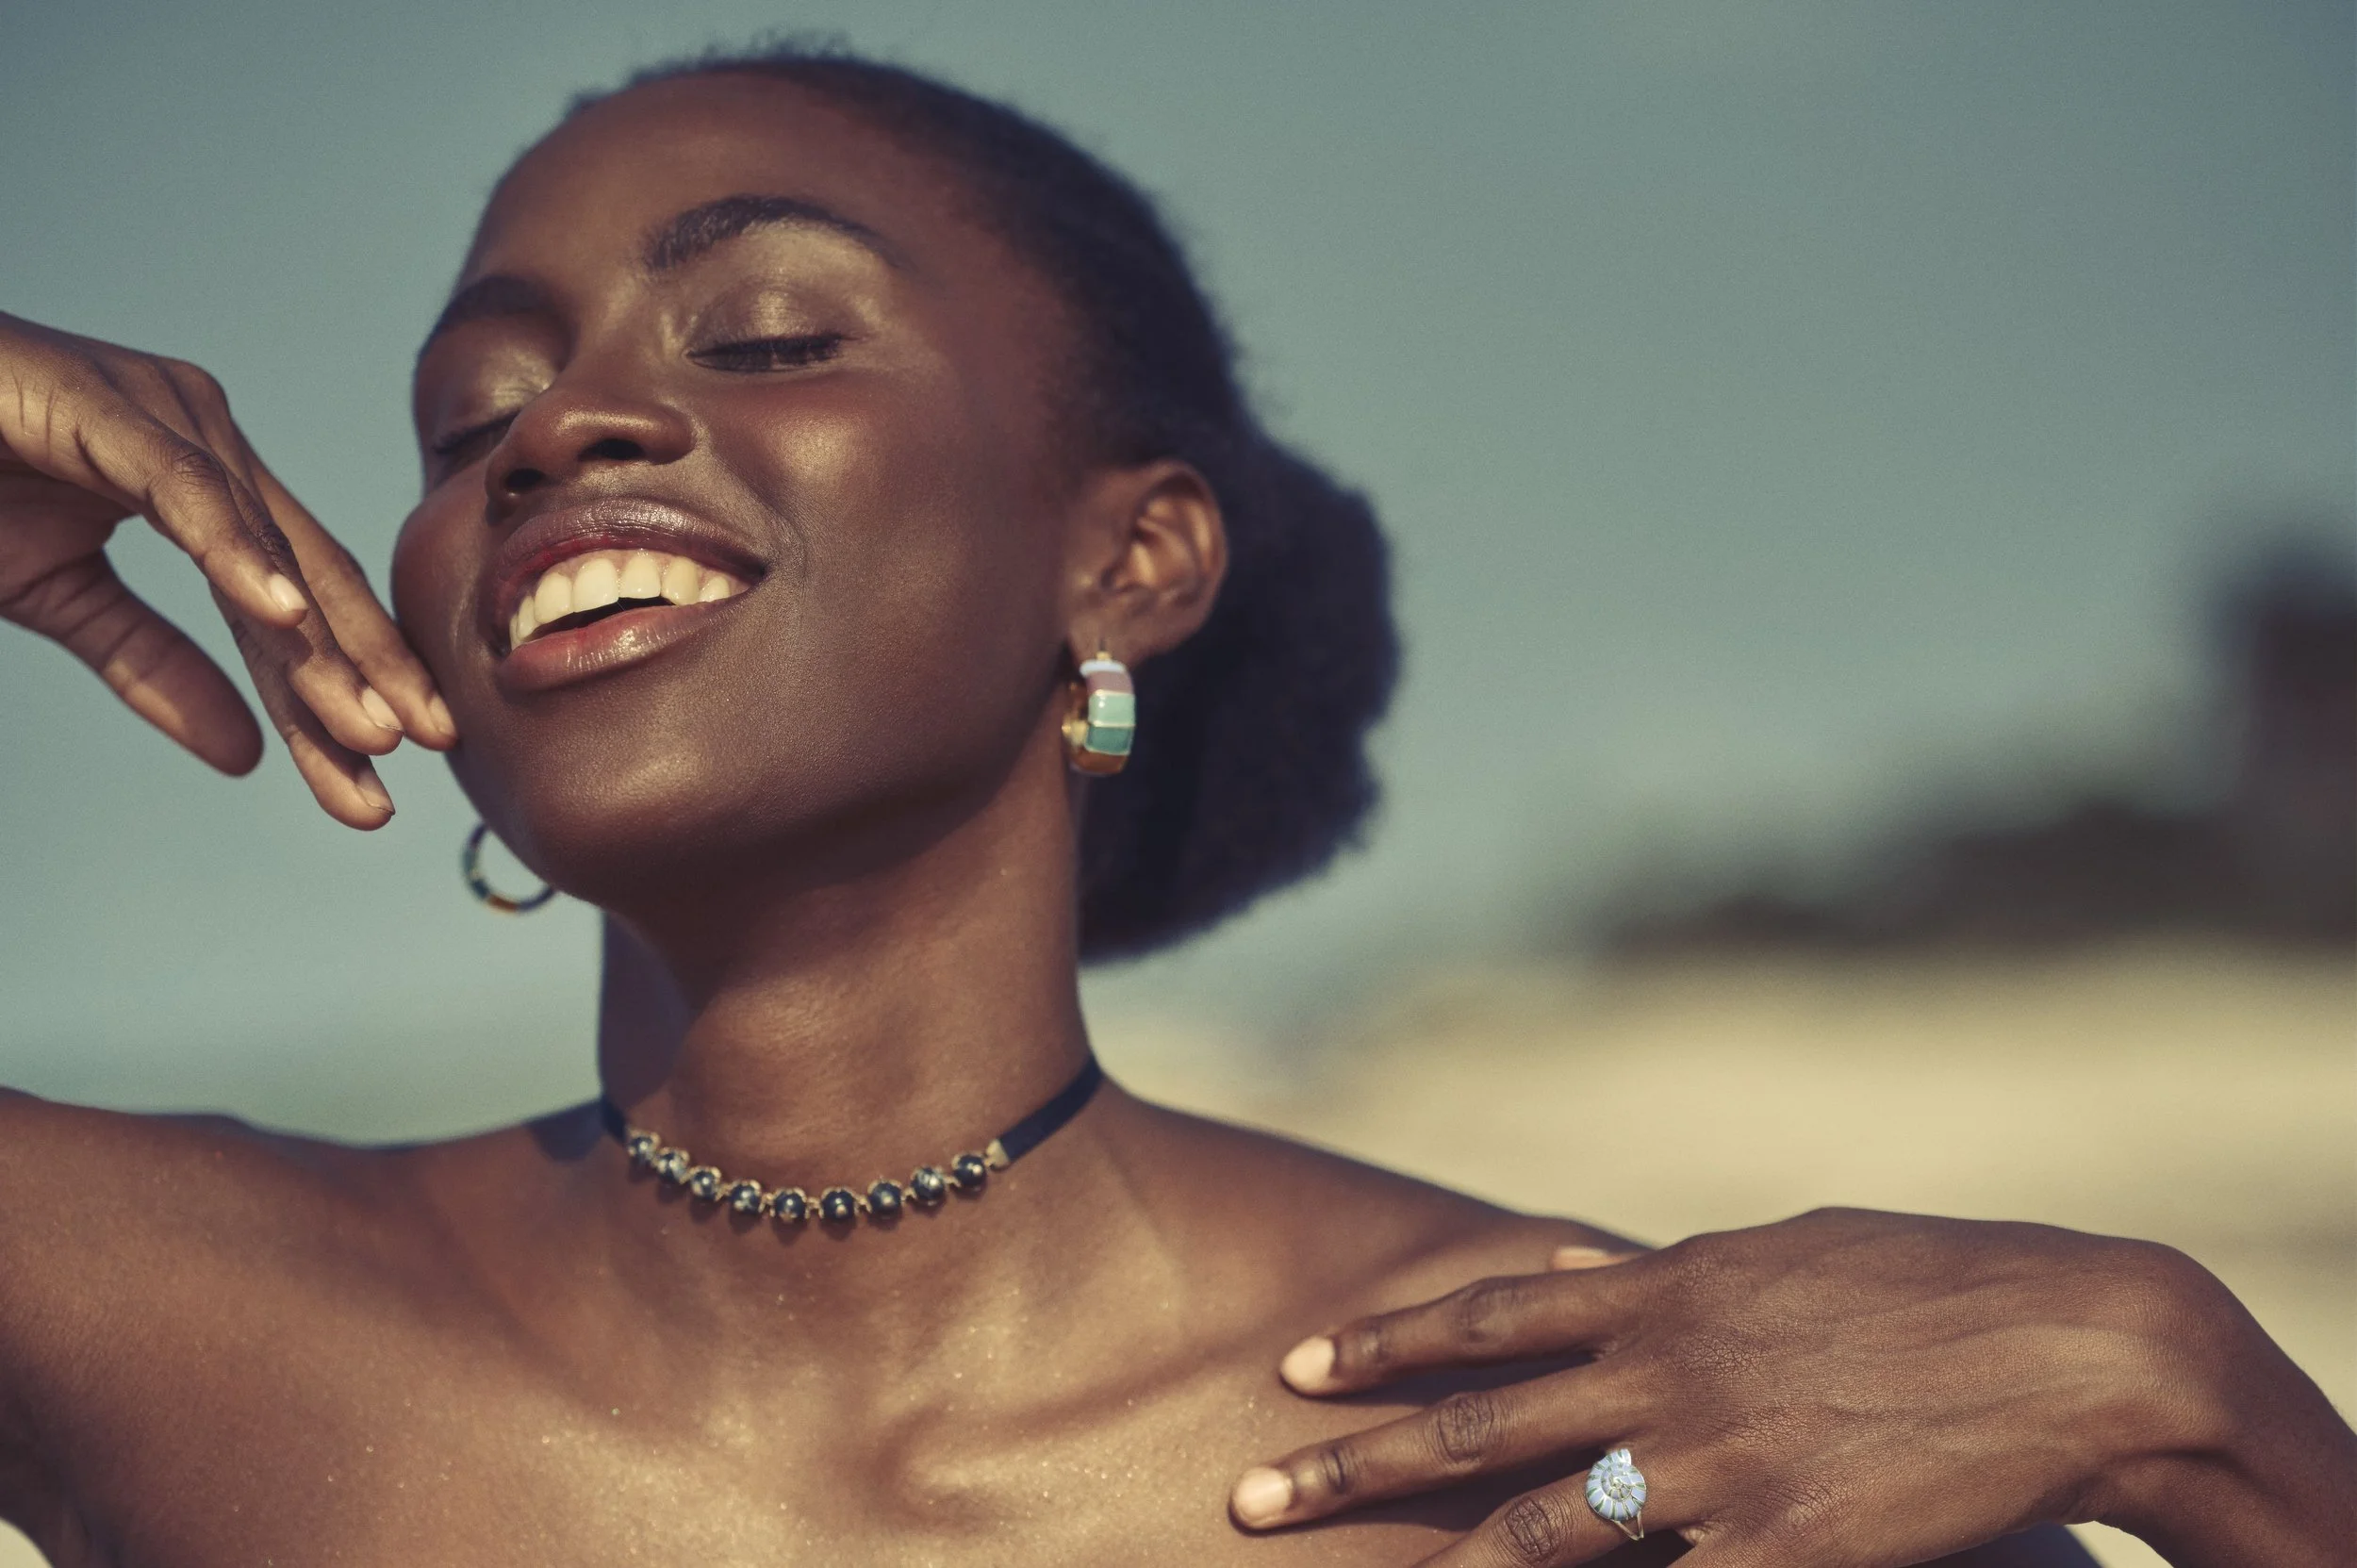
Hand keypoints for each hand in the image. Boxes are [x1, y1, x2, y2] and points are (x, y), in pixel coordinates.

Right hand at [0, 311, 454, 824]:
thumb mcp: (61, 597)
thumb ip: (152, 665)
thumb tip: (246, 755)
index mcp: (206, 486)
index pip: (297, 608)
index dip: (345, 691)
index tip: (388, 777)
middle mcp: (205, 440)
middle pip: (306, 581)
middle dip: (368, 673)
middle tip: (426, 753)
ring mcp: (162, 414)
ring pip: (264, 548)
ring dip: (323, 644)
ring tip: (373, 726)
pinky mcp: (101, 404)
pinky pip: (184, 490)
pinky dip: (237, 554)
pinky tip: (286, 621)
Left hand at [1231, 1208, 2356, 1565]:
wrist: (2073, 1348)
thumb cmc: (1934, 1282)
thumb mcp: (1781, 1252)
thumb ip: (1665, 1272)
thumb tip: (1574, 1266)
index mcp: (1667, 1287)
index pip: (1489, 1315)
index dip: (1385, 1343)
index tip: (1296, 1365)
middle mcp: (1667, 1371)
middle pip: (1476, 1425)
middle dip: (1351, 1464)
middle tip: (1247, 1493)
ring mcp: (1717, 1467)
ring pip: (1540, 1529)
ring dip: (1435, 1563)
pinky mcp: (1780, 1551)